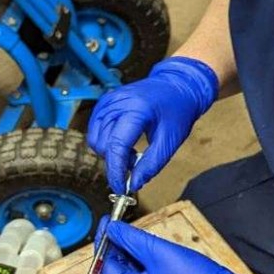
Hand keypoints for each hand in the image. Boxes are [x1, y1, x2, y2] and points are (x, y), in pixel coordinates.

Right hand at [86, 57, 219, 192]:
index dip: (116, 171)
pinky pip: (96, 130)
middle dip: (116, 161)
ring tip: (133, 150)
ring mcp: (109, 100)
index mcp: (137, 109)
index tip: (120, 188)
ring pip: (96, 139)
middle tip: (137, 162)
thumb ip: (152, 164)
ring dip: (111, 152)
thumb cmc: (177, 110)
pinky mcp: (104, 102)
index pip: (116, 145)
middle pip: (103, 144)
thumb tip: (134, 184)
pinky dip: (106, 141)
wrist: (177, 85)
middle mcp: (118, 103)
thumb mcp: (170, 141)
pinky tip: (123, 141)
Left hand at [98, 220, 259, 273]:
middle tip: (123, 226)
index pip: (107, 267)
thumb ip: (132, 240)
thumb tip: (113, 230)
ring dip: (135, 256)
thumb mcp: (160, 252)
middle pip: (120, 273)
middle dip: (120, 248)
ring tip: (140, 235)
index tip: (107, 223)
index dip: (105, 243)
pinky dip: (148, 266)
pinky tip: (156, 252)